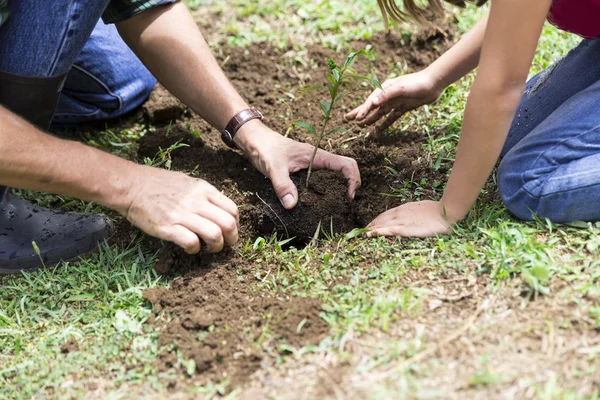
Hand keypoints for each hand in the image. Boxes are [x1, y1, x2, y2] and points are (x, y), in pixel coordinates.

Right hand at [123, 166, 238, 253]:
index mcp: (203, 189)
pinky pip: (191, 243)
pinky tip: (190, 248)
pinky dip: (195, 249)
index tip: (229, 231)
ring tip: (209, 249)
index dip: (235, 225)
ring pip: (214, 235)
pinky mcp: (168, 227)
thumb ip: (204, 195)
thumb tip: (217, 209)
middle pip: (228, 224)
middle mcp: (196, 201)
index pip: (232, 210)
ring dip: (216, 247)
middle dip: (231, 239)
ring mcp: (182, 215)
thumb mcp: (188, 182)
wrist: (131, 185)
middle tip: (224, 245)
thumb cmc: (158, 183)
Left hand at [234, 120, 360, 208]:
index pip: (346, 164)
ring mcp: (312, 166)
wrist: (254, 140)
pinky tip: (316, 204)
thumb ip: (282, 185)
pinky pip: (321, 181)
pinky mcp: (304, 172)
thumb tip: (291, 205)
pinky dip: (324, 192)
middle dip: (350, 187)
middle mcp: (318, 161)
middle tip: (344, 206)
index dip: (353, 180)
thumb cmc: (265, 148)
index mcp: (317, 156)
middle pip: (345, 171)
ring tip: (333, 208)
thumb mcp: (273, 167)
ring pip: (334, 177)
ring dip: (338, 190)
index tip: (349, 197)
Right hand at [345, 70, 443, 129]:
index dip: (363, 110)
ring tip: (360, 126)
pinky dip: (385, 123)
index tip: (356, 119)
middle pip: (371, 106)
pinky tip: (378, 130)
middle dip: (360, 113)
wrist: (434, 83)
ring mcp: (395, 102)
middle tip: (347, 119)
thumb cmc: (417, 83)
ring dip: (370, 119)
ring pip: (379, 113)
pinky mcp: (403, 108)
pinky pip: (391, 117)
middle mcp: (388, 95)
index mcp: (385, 89)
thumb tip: (373, 103)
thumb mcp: (401, 88)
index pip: (371, 101)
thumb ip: (387, 95)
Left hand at [366, 200, 451, 237]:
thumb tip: (408, 218)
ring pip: (382, 224)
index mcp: (403, 209)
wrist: (446, 212)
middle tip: (360, 233)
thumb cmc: (436, 211)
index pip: (384, 215)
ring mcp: (402, 221)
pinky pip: (389, 230)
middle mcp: (399, 214)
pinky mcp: (406, 228)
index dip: (376, 221)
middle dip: (370, 226)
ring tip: (361, 235)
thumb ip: (411, 214)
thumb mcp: (420, 210)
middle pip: (380, 220)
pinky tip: (371, 234)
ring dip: (371, 229)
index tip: (369, 226)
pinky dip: (379, 232)